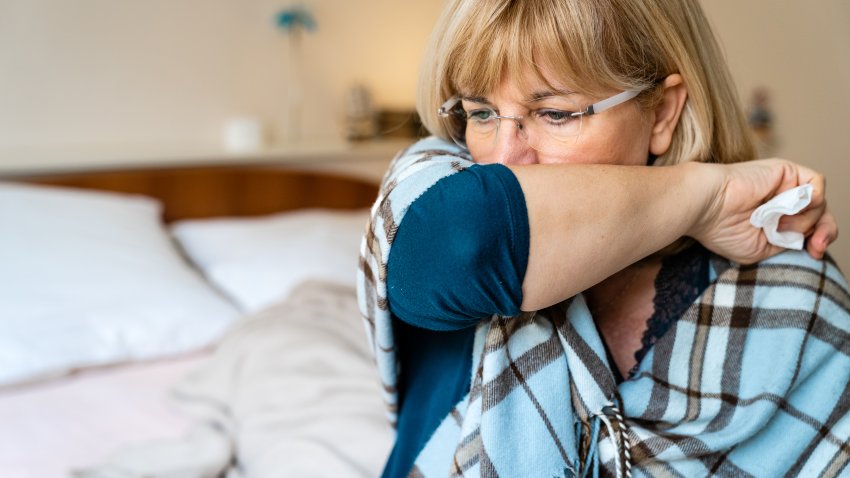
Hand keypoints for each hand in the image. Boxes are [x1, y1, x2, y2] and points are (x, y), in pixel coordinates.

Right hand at [690, 159, 837, 263]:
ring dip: (805, 221)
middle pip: (821, 212)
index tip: (813, 253)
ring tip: (779, 227)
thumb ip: (789, 242)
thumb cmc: (721, 229)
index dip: (818, 239)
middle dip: (825, 232)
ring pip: (818, 202)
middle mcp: (780, 199)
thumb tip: (812, 233)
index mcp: (773, 217)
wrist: (705, 207)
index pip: (810, 225)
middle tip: (816, 247)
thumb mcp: (761, 249)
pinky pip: (816, 185)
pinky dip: (809, 202)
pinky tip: (786, 211)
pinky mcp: (786, 171)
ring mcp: (784, 184)